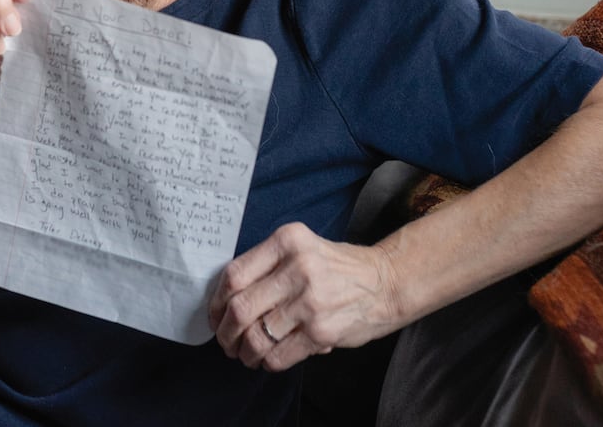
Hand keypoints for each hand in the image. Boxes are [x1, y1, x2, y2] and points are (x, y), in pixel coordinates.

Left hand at [208, 222, 399, 371]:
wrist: (386, 282)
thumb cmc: (337, 267)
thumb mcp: (301, 249)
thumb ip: (267, 266)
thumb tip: (225, 303)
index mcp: (287, 241)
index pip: (234, 275)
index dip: (216, 302)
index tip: (215, 316)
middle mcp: (298, 267)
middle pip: (240, 307)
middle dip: (225, 332)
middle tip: (226, 341)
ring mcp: (311, 300)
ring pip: (256, 336)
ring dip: (244, 352)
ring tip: (245, 355)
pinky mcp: (322, 330)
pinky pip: (279, 354)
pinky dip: (266, 362)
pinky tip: (267, 360)